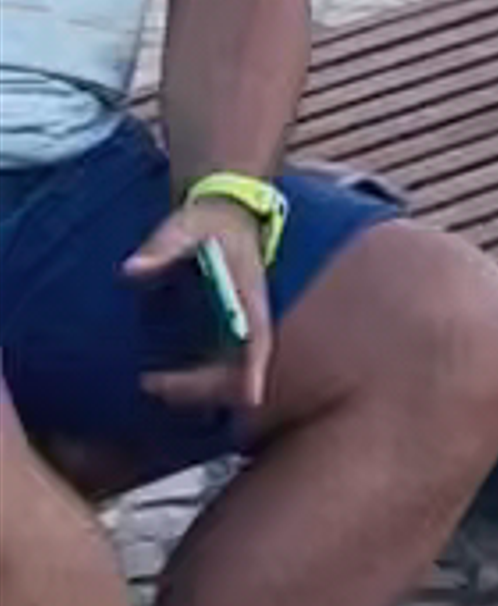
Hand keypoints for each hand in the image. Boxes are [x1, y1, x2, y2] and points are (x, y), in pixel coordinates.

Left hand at [126, 194, 273, 428]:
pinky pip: (224, 369)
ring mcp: (245, 327)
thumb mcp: (185, 227)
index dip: (251, 371)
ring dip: (199, 390)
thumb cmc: (208, 221)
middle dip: (203, 388)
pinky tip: (165, 378)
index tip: (241, 394)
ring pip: (234, 376)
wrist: (227, 211)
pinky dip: (199, 382)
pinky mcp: (234, 331)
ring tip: (152, 385)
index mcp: (249, 293)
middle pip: (243, 371)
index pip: (257, 339)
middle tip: (153, 384)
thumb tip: (131, 269)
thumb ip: (161, 247)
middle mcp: (253, 316)